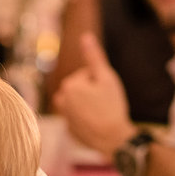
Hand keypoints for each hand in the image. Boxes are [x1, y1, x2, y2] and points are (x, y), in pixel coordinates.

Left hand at [52, 33, 134, 155]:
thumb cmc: (111, 106)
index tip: (106, 93)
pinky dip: (88, 120)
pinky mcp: (70, 131)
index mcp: (69, 85)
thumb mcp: (106, 77)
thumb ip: (94, 57)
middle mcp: (61, 100)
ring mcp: (65, 117)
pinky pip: (80, 119)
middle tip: (106, 104)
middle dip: (93, 94)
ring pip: (81, 104)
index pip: (87, 75)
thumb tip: (86, 36)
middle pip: (82, 89)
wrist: (113, 139)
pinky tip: (99, 125)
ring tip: (102, 114)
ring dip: (90, 106)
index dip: (100, 82)